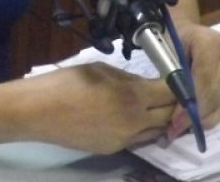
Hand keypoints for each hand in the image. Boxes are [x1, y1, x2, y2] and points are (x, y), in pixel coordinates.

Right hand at [26, 62, 176, 153]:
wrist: (40, 111)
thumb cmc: (67, 82)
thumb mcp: (101, 69)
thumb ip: (128, 78)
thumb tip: (144, 84)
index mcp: (132, 95)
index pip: (171, 92)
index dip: (179, 84)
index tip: (179, 78)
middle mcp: (135, 121)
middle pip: (170, 115)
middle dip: (174, 103)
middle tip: (171, 92)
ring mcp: (126, 139)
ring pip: (157, 131)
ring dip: (161, 119)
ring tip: (155, 106)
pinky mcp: (114, 149)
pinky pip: (138, 138)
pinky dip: (142, 128)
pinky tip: (132, 117)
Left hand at [167, 24, 219, 138]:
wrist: (186, 27)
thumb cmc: (171, 36)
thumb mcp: (166, 50)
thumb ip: (172, 74)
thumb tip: (175, 106)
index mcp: (209, 42)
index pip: (203, 79)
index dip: (191, 102)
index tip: (175, 120)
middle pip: (215, 92)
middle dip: (196, 115)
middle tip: (176, 130)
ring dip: (205, 119)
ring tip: (185, 130)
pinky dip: (212, 114)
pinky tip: (198, 123)